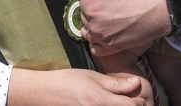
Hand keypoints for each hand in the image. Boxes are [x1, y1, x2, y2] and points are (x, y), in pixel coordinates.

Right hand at [8, 68, 146, 105]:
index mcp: (101, 102)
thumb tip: (136, 83)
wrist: (42, 95)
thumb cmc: (66, 82)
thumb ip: (115, 83)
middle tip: (129, 100)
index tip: (135, 94)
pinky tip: (104, 105)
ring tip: (118, 102)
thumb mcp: (91, 77)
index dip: (138, 99)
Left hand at [68, 0, 169, 55]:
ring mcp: (102, 38)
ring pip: (88, 33)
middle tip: (110, 7)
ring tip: (108, 20)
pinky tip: (106, 35)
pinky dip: (98, 43)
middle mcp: (93, 24)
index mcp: (91, 6)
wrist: (157, 10)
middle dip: (94, 12)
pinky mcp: (111, 49)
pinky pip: (96, 49)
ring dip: (94, 27)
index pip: (84, 2)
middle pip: (85, 18)